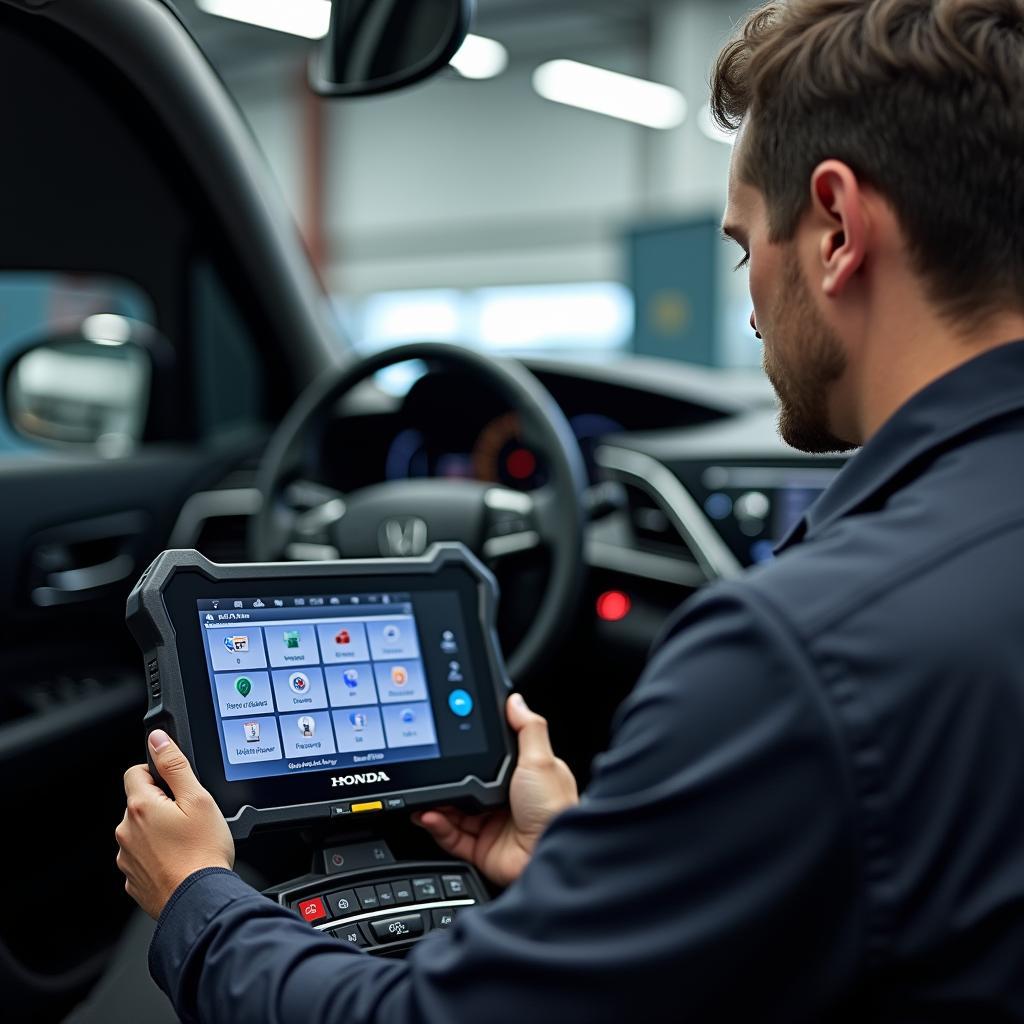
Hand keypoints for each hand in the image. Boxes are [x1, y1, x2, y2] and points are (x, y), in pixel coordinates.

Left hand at [115, 730, 234, 918]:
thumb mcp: (198, 798)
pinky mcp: (133, 880)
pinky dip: (158, 856)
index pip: (136, 772)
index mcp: (140, 807)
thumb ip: (175, 765)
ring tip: (187, 842)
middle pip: (140, 803)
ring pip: (141, 831)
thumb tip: (157, 740)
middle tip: (189, 818)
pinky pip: (143, 857)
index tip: (177, 788)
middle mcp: (126, 831)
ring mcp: (127, 858)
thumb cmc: (203, 851)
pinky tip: (180, 860)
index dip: (159, 774)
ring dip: (159, 831)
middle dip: (162, 805)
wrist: (199, 900)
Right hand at [414, 693, 577, 886]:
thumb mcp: (541, 760)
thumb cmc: (553, 808)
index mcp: (521, 778)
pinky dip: (437, 825)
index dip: (468, 754)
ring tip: (423, 796)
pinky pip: (450, 836)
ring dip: (435, 804)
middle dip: (445, 781)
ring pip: (453, 811)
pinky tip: (429, 815)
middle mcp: (505, 801)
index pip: (488, 761)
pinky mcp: (480, 849)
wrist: (547, 853)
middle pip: (466, 786)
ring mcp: (491, 825)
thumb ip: (527, 729)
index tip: (449, 745)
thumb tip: (516, 701)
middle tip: (429, 771)